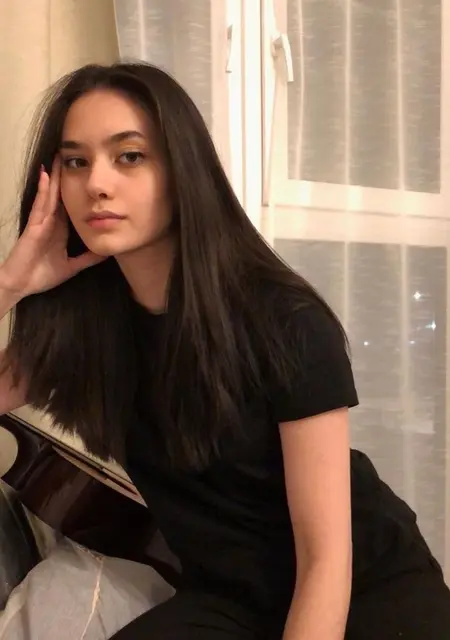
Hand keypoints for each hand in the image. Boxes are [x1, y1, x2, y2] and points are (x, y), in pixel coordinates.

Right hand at [0, 158, 104, 297]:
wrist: (20, 285)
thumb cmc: (41, 275)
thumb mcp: (72, 266)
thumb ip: (88, 260)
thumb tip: (106, 253)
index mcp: (60, 229)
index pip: (71, 205)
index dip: (78, 190)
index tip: (88, 176)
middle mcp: (51, 222)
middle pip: (60, 195)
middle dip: (66, 177)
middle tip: (74, 156)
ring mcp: (41, 222)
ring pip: (50, 195)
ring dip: (54, 177)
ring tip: (60, 157)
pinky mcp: (33, 226)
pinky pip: (39, 205)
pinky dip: (43, 190)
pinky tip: (46, 176)